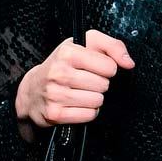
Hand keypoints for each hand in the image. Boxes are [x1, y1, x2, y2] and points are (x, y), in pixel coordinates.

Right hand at [17, 29, 133, 127]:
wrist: (32, 90)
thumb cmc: (63, 65)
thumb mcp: (85, 45)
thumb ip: (112, 46)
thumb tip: (129, 63)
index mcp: (68, 52)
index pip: (109, 66)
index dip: (105, 69)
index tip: (93, 68)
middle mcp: (60, 72)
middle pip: (104, 85)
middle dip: (98, 84)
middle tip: (84, 81)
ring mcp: (56, 94)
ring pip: (97, 101)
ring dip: (93, 99)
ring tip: (79, 92)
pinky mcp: (55, 114)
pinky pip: (89, 115)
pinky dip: (86, 112)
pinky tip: (75, 105)